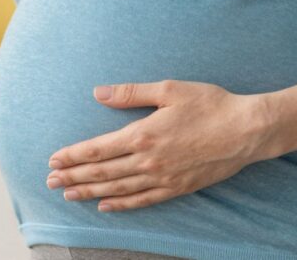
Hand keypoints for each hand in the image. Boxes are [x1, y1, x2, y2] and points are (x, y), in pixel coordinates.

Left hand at [45, 79, 269, 211]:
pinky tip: (105, 206)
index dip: (73, 155)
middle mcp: (148, 161)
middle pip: (102, 172)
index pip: (97, 149)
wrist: (245, 130)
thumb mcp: (169, 89)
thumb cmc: (209, 104)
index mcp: (142, 134)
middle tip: (50, 181)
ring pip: (117, 189)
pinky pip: (142, 201)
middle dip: (73, 176)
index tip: (54, 159)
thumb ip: (130, 93)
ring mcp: (162, 178)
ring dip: (89, 192)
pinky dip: (121, 205)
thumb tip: (98, 93)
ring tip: (69, 194)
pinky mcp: (177, 188)